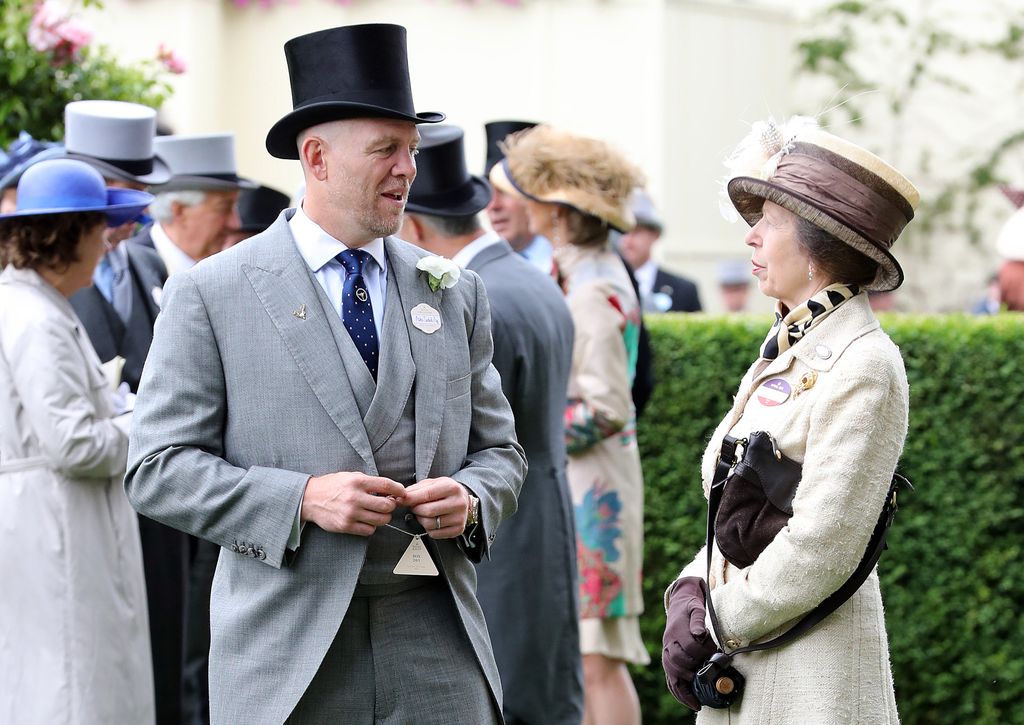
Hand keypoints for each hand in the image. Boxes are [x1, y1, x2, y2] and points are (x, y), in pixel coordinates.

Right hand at [300, 472, 405, 535]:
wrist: (309, 498)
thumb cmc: (332, 486)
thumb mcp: (350, 476)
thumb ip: (369, 482)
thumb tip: (390, 490)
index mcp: (357, 482)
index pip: (386, 485)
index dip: (398, 490)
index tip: (402, 493)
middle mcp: (355, 498)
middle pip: (386, 505)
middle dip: (391, 505)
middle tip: (388, 504)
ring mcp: (350, 513)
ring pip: (380, 520)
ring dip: (383, 517)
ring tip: (378, 513)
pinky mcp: (346, 526)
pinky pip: (369, 530)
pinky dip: (371, 526)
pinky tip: (367, 520)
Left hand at [402, 477, 469, 539]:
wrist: (464, 499)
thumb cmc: (446, 491)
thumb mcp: (434, 483)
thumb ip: (417, 489)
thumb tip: (402, 497)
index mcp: (451, 488)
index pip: (426, 495)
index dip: (410, 498)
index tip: (401, 500)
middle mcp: (458, 503)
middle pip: (427, 511)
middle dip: (415, 509)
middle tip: (414, 507)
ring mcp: (459, 518)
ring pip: (430, 524)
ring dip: (421, 519)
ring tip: (423, 513)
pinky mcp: (458, 529)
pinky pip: (434, 534)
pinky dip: (428, 529)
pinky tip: (432, 520)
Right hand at [662, 576, 718, 710]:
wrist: (678, 603)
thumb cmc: (690, 607)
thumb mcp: (696, 607)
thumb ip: (698, 620)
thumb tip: (700, 634)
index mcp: (676, 630)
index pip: (689, 646)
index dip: (703, 652)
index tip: (715, 654)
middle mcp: (668, 643)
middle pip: (678, 661)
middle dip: (693, 670)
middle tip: (708, 676)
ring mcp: (666, 652)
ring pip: (671, 673)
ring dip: (683, 688)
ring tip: (696, 702)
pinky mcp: (667, 659)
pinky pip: (669, 678)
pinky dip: (678, 691)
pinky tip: (689, 701)